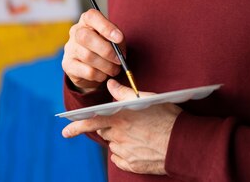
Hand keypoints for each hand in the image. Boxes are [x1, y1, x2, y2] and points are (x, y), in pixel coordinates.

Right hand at [61, 9, 123, 91]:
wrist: (93, 67)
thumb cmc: (106, 48)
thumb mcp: (114, 40)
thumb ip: (116, 40)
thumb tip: (118, 49)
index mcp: (87, 21)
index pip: (91, 16)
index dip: (106, 27)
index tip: (119, 38)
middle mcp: (75, 32)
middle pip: (85, 37)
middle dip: (106, 50)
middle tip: (118, 60)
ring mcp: (70, 48)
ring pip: (87, 56)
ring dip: (106, 66)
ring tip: (114, 69)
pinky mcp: (68, 65)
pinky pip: (87, 71)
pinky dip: (100, 75)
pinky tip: (103, 74)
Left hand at [62, 79, 181, 174]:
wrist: (184, 143)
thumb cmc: (167, 117)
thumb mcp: (147, 99)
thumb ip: (124, 92)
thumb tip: (110, 84)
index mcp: (119, 119)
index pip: (90, 123)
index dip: (75, 127)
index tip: (65, 131)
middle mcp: (118, 137)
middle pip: (104, 131)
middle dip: (110, 127)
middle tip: (128, 123)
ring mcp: (125, 153)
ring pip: (113, 145)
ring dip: (120, 139)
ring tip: (140, 134)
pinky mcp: (132, 165)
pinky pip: (120, 158)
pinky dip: (125, 153)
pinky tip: (140, 145)